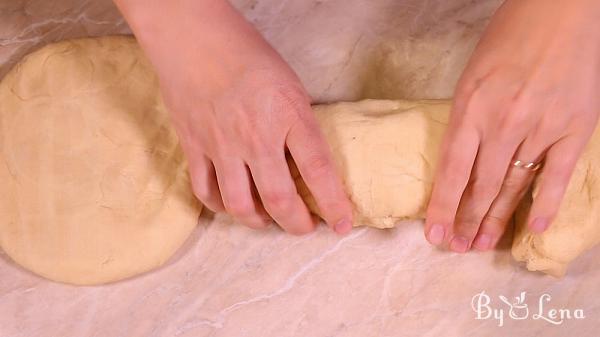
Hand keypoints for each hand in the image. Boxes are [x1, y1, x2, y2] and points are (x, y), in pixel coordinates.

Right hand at [115, 0, 352, 233]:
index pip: (319, 171)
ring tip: (269, 220)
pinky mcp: (194, 147)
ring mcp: (222, 145)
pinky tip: (232, 203)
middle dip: (297, 224)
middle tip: (306, 227)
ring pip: (240, 205)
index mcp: (289, 115)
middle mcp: (256, 137)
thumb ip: (298, 125)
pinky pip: (205, 191)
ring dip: (259, 222)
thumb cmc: (247, 54)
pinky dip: (221, 206)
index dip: (334, 204)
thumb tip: (306, 162)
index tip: (342, 224)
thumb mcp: (290, 86)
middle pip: (280, 200)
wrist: (194, 37)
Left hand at [424, 0, 599, 251]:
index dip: (442, 206)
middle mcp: (504, 123)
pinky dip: (544, 204)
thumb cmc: (511, 36)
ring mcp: (541, 128)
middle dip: (466, 220)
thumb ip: (466, 117)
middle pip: (481, 185)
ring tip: (481, 244)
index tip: (434, 234)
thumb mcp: (472, 75)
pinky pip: (557, 175)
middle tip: (457, 247)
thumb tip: (460, 159)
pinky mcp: (574, 128)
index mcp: (471, 107)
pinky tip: (531, 228)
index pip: (451, 170)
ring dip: (496, 219)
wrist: (563, 8)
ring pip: (514, 185)